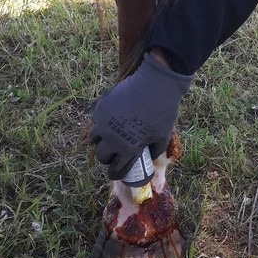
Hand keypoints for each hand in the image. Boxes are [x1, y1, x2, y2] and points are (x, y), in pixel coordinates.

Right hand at [90, 52, 191, 179]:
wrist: (156, 84)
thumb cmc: (163, 111)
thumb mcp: (163, 135)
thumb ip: (155, 150)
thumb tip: (148, 156)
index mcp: (127, 149)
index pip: (115, 170)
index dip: (115, 172)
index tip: (116, 170)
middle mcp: (111, 138)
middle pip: (101, 155)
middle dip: (107, 156)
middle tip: (114, 151)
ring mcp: (103, 121)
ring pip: (94, 137)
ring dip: (101, 138)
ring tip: (110, 133)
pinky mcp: (99, 106)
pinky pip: (95, 118)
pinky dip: (100, 119)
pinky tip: (110, 115)